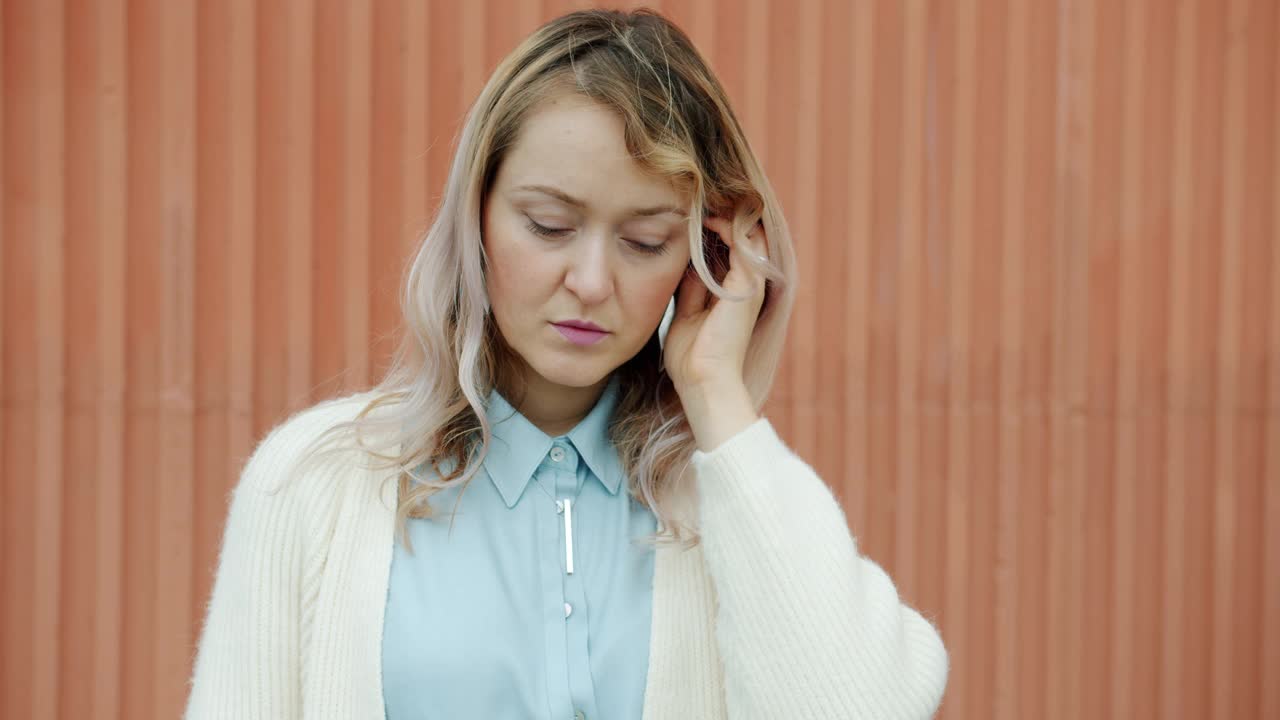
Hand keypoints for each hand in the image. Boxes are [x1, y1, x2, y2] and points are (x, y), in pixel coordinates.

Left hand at [663, 213, 768, 449]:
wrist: (703, 381)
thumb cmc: (691, 356)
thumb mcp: (686, 311)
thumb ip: (689, 286)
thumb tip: (682, 261)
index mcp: (731, 292)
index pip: (727, 248)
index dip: (710, 227)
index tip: (689, 210)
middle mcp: (746, 285)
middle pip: (739, 236)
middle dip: (719, 215)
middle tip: (697, 196)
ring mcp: (751, 284)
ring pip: (745, 234)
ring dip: (725, 215)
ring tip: (703, 198)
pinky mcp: (749, 285)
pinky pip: (744, 243)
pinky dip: (727, 226)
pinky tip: (707, 216)